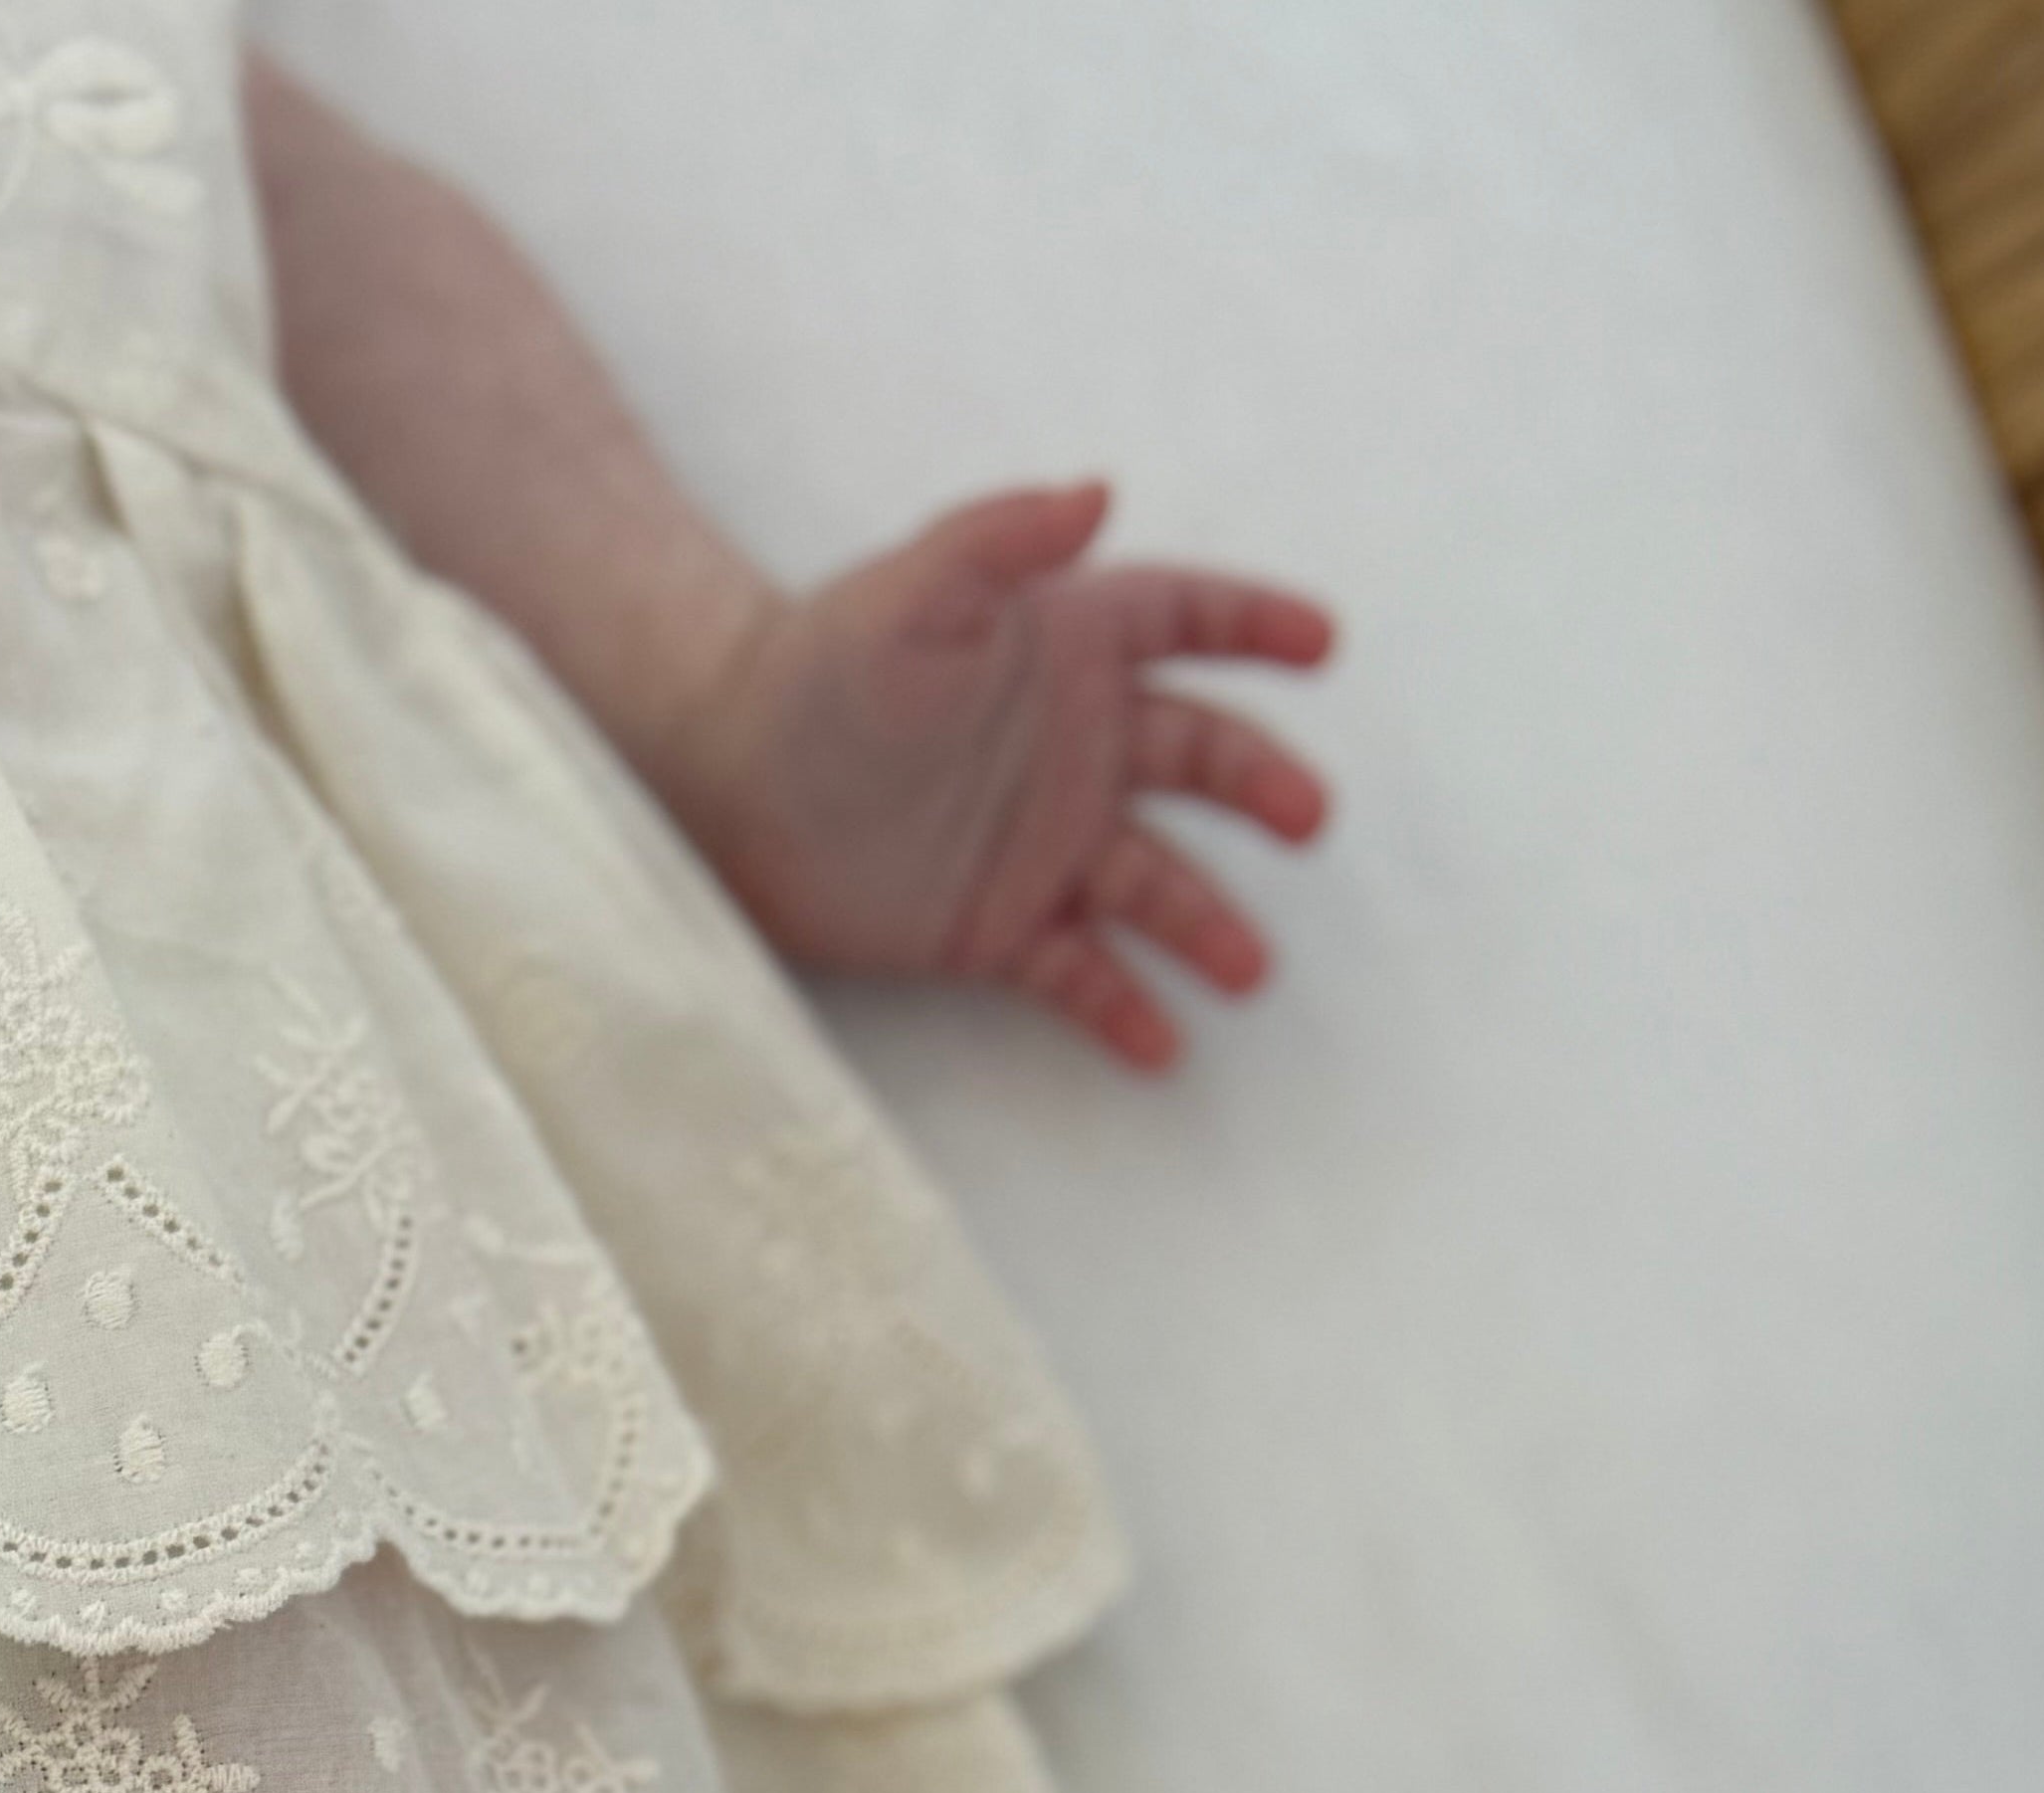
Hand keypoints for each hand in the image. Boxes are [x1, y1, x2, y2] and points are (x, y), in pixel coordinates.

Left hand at [651, 481, 1336, 1071]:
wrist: (723, 780)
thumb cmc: (813, 667)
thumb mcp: (909, 587)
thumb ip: (1001, 538)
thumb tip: (1098, 493)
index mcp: (1068, 647)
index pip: (1188, 621)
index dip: (1256, 627)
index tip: (1320, 646)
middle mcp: (1078, 746)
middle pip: (1199, 759)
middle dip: (1258, 785)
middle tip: (1303, 819)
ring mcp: (1046, 843)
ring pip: (1153, 883)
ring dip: (1206, 923)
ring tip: (1249, 969)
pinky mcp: (1000, 928)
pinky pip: (1079, 974)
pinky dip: (1122, 1009)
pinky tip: (1166, 1048)